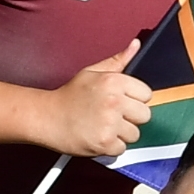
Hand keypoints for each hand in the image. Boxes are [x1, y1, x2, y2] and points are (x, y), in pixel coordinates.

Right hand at [37, 38, 160, 157]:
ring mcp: (110, 123)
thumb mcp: (92, 72)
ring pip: (135, 134)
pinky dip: (111, 147)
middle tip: (110, 115)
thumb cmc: (69, 96)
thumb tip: (136, 45)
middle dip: (130, 118)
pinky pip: (122, 148)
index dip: (134, 99)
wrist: (46, 117)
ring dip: (121, 134)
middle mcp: (114, 101)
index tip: (121, 101)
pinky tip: (98, 136)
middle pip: (145, 115)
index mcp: (114, 81)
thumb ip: (118, 60)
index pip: (146, 94)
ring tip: (103, 126)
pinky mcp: (104, 142)